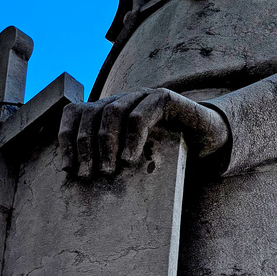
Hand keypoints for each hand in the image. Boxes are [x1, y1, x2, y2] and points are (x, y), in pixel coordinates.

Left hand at [58, 88, 229, 178]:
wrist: (210, 138)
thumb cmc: (168, 152)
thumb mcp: (133, 157)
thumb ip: (109, 161)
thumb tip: (78, 180)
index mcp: (109, 110)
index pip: (75, 113)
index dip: (66, 138)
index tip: (68, 168)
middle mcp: (123, 98)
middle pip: (90, 112)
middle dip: (84, 145)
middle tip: (87, 174)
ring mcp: (143, 95)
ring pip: (112, 111)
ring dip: (105, 143)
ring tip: (107, 170)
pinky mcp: (165, 98)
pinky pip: (140, 114)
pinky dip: (132, 138)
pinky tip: (130, 159)